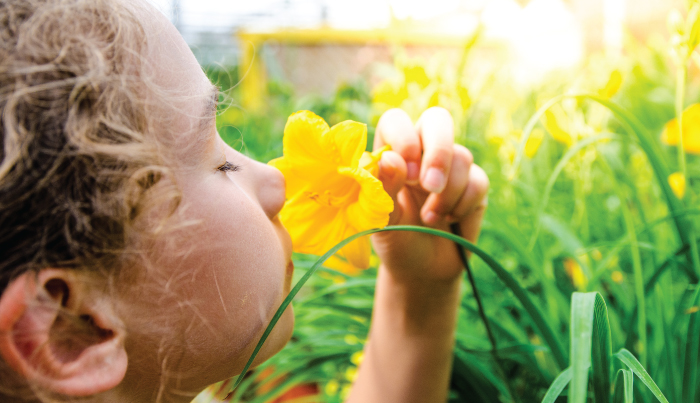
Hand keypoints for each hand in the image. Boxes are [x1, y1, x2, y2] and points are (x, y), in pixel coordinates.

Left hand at [371, 107, 488, 284]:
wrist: (423, 271)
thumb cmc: (395, 240)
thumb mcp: (382, 222)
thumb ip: (384, 190)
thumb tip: (391, 158)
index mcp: (391, 153)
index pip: (396, 121)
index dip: (404, 138)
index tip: (405, 172)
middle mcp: (421, 152)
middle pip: (438, 120)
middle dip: (438, 151)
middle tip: (429, 186)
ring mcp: (450, 166)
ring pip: (461, 156)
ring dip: (446, 192)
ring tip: (429, 219)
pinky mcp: (474, 185)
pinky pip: (479, 181)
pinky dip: (463, 204)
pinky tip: (449, 221)